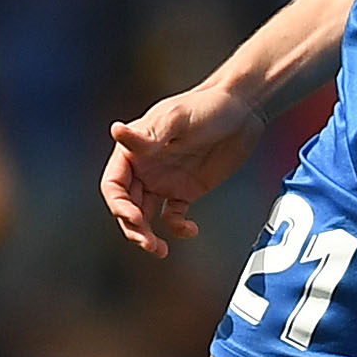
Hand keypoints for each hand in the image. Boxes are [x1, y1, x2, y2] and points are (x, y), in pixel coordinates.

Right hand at [100, 82, 262, 256]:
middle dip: (133, 227)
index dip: (118, 204)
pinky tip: (191, 230)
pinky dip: (177, 228)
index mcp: (134, 150)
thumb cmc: (207, 106)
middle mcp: (145, 168)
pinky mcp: (186, 191)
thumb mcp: (177, 119)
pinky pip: (174, 217)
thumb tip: (116, 131)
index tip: (135, 218)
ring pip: (146, 216)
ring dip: (148, 234)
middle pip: (127, 206)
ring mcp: (165, 181)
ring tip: (160, 250)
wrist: (243, 109)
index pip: (113, 184)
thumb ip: (148, 134)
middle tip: (149, 243)